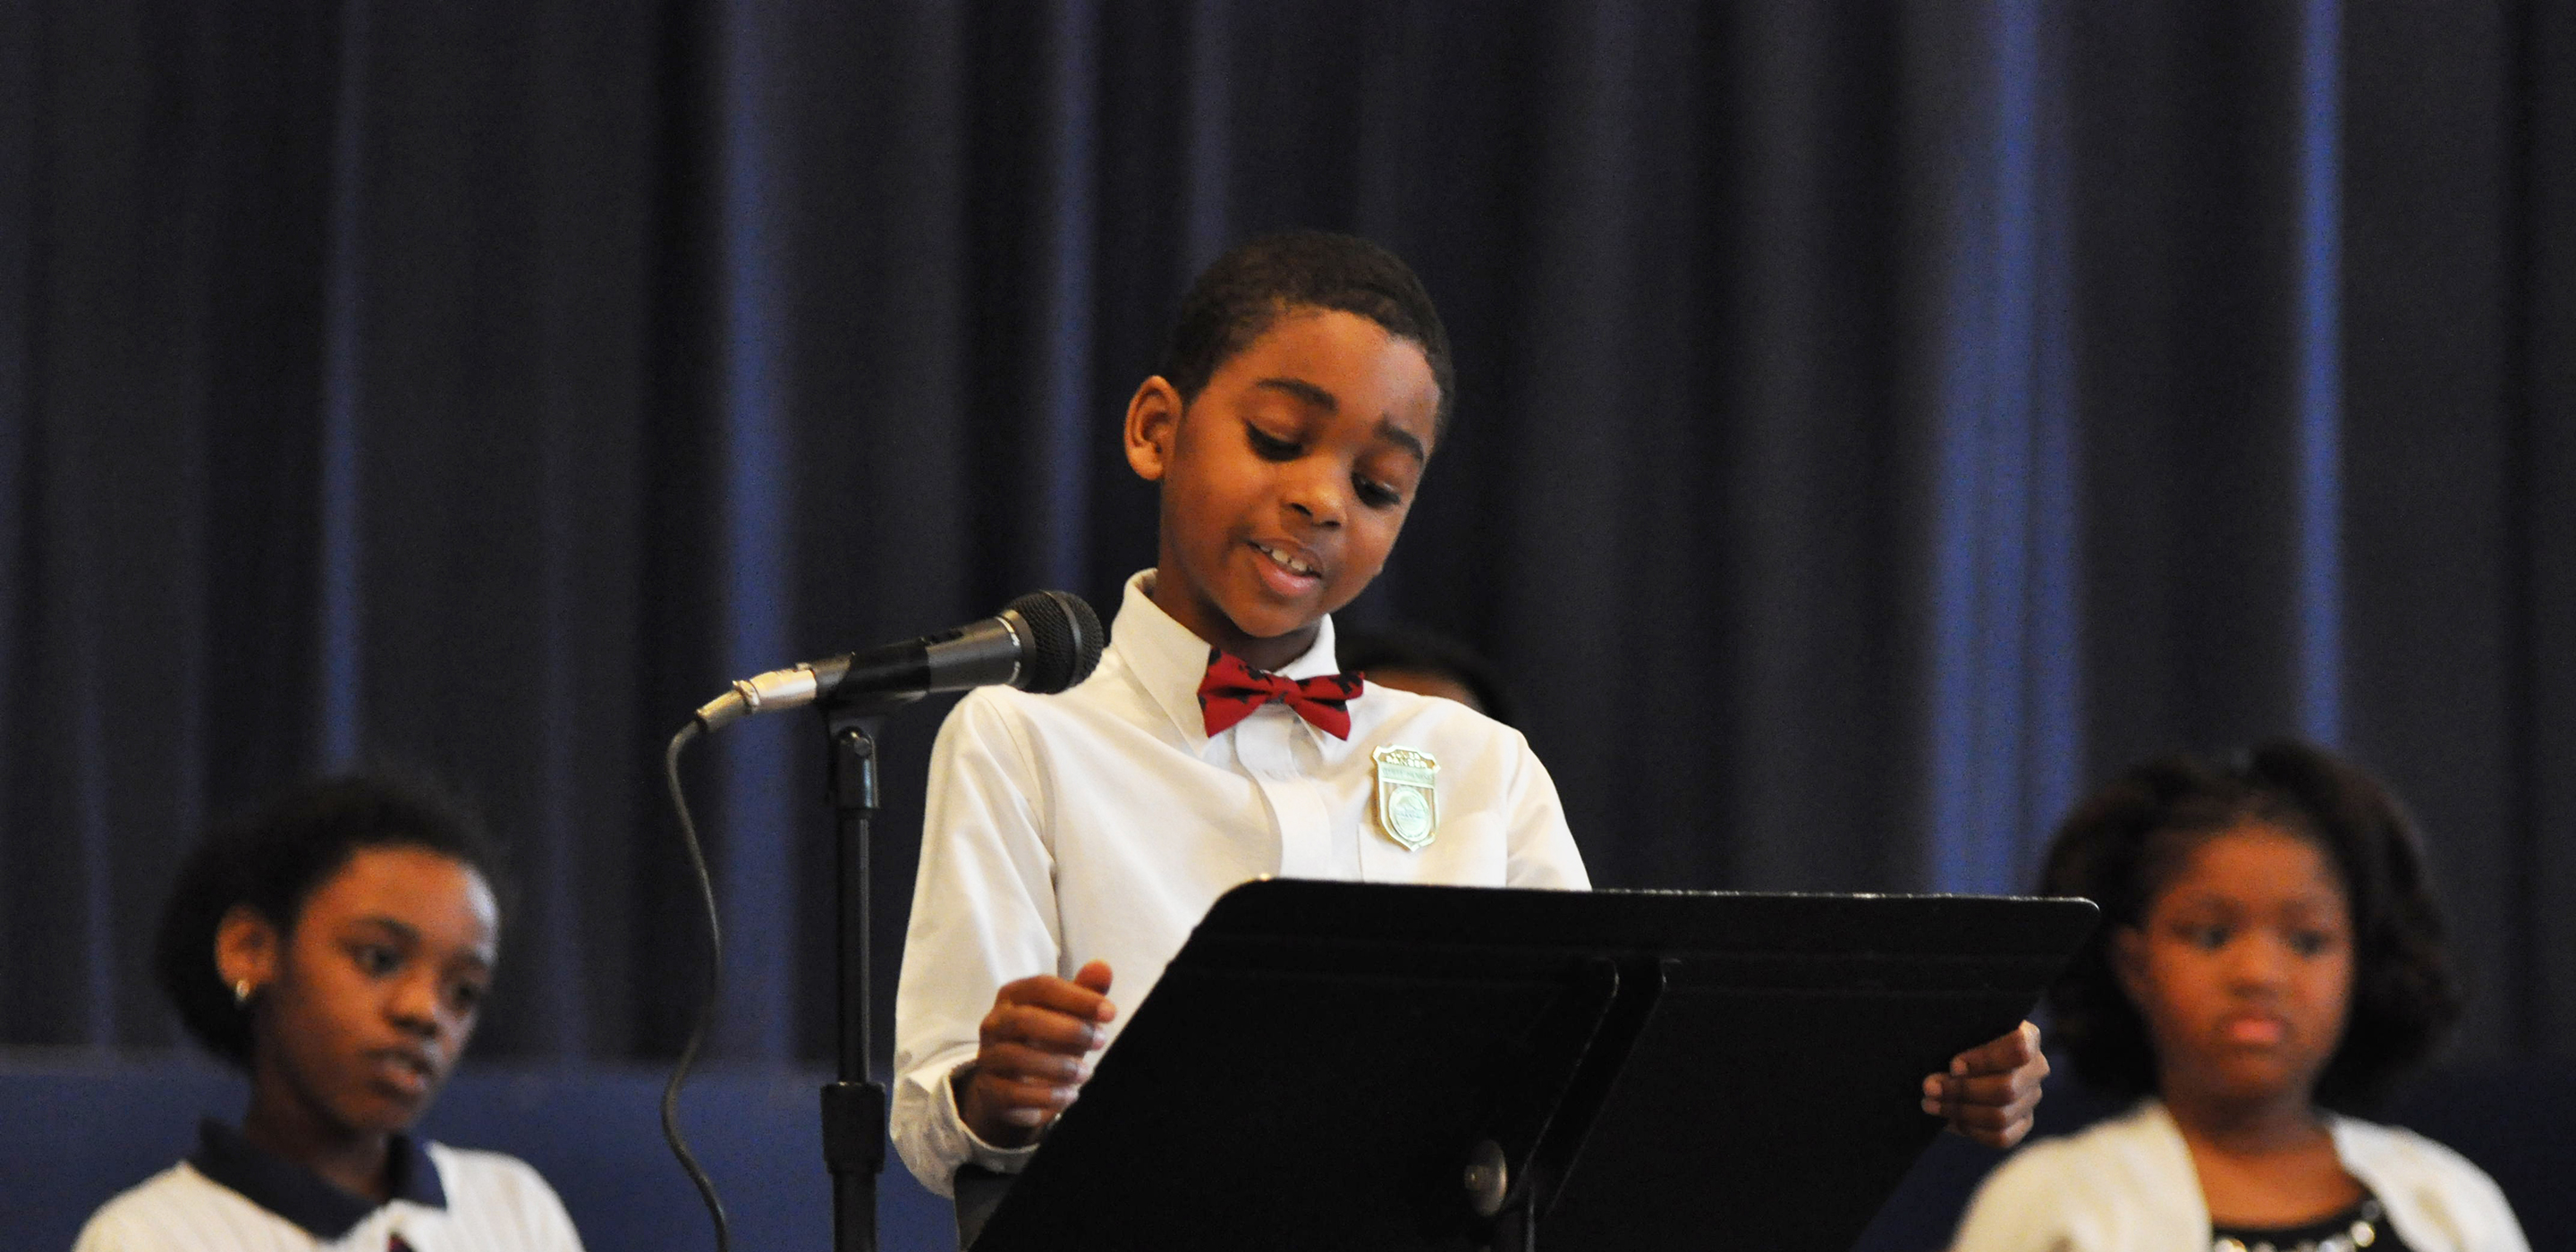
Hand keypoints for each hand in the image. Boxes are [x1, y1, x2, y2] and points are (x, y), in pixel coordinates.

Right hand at [956, 960, 1115, 1147]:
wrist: (1011, 1086)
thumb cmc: (1044, 1040)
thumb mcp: (1067, 1016)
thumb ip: (1084, 993)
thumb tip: (1103, 968)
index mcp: (1013, 996)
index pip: (1041, 987)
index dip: (1077, 997)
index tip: (1110, 1013)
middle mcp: (994, 1023)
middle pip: (1024, 1020)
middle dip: (1068, 1030)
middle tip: (1101, 1041)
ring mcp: (988, 1057)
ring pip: (1016, 1057)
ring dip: (1058, 1066)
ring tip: (1086, 1073)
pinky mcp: (989, 1090)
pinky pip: (1013, 1093)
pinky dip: (1045, 1096)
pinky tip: (1070, 1095)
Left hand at [1923, 1020, 2046, 1148]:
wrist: (1956, 1059)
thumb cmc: (1956, 1038)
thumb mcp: (1957, 1030)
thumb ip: (1955, 1039)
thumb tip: (1953, 1071)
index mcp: (2028, 1036)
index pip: (2019, 1049)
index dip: (1986, 1060)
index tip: (1953, 1065)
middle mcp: (2036, 1068)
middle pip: (2007, 1089)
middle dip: (1962, 1091)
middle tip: (1929, 1087)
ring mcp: (2032, 1097)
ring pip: (2001, 1116)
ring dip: (1960, 1111)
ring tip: (1930, 1103)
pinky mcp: (2022, 1122)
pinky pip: (2000, 1137)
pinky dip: (1971, 1130)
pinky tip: (1949, 1119)